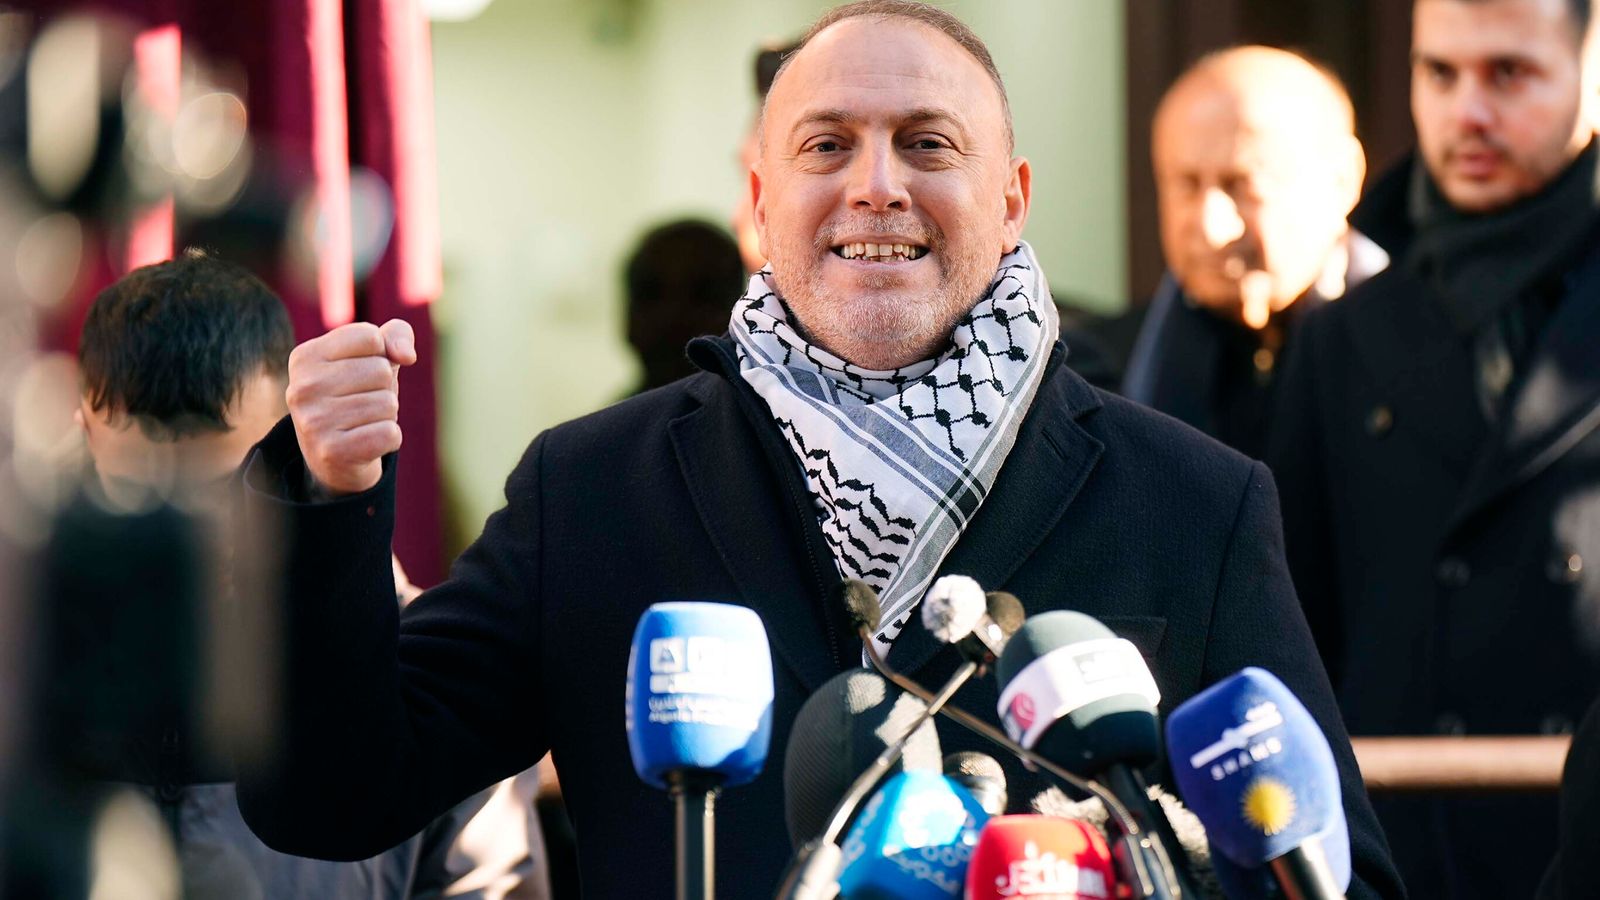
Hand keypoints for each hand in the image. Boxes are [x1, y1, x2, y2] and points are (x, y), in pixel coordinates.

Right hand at [285, 319, 415, 495]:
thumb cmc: (357, 395)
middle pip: (381, 371)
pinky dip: (390, 438)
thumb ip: (395, 335)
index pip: (370, 337)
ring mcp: (313, 421)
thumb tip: (406, 356)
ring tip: (362, 423)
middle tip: (362, 403)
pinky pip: (390, 433)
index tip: (361, 372)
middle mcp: (301, 387)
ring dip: (386, 415)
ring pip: (388, 403)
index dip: (381, 355)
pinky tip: (368, 443)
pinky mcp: (332, 452)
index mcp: (304, 356)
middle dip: (384, 388)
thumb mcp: (374, 356)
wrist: (336, 458)